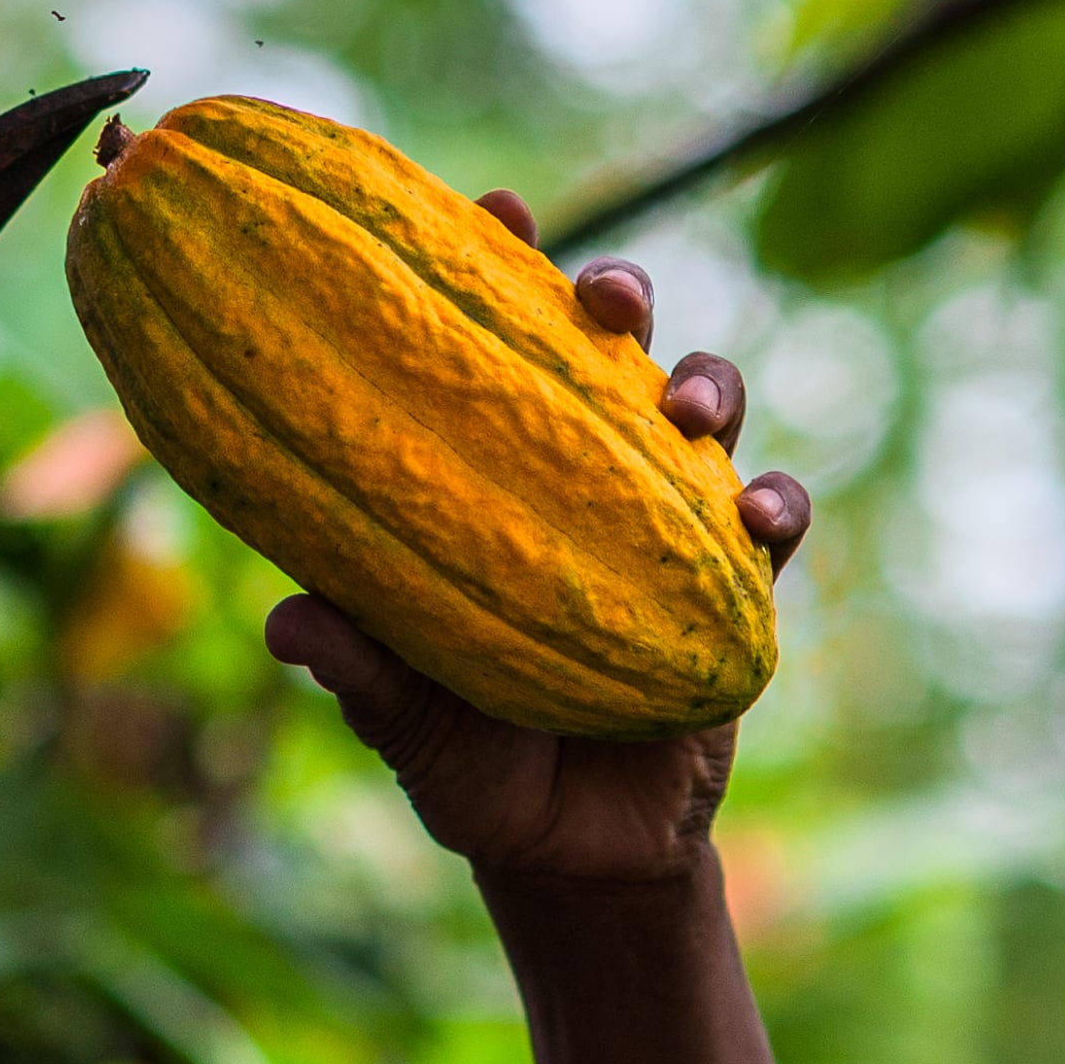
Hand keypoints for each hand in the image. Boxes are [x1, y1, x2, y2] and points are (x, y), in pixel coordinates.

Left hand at [265, 192, 810, 890]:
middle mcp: (587, 479)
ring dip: (705, 387)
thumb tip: (289, 621)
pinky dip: (775, 506)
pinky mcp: (736, 589)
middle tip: (601, 295)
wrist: (573, 860)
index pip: (497, 349)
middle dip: (618, 296)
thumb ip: (361, 668)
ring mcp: (668, 523)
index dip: (500, 265)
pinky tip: (758, 515)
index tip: (493, 203)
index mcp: (499, 480)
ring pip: (705, 414)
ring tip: (684, 407)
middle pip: (613, 350)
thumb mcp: (405, 721)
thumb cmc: (469, 765)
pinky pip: (775, 524)